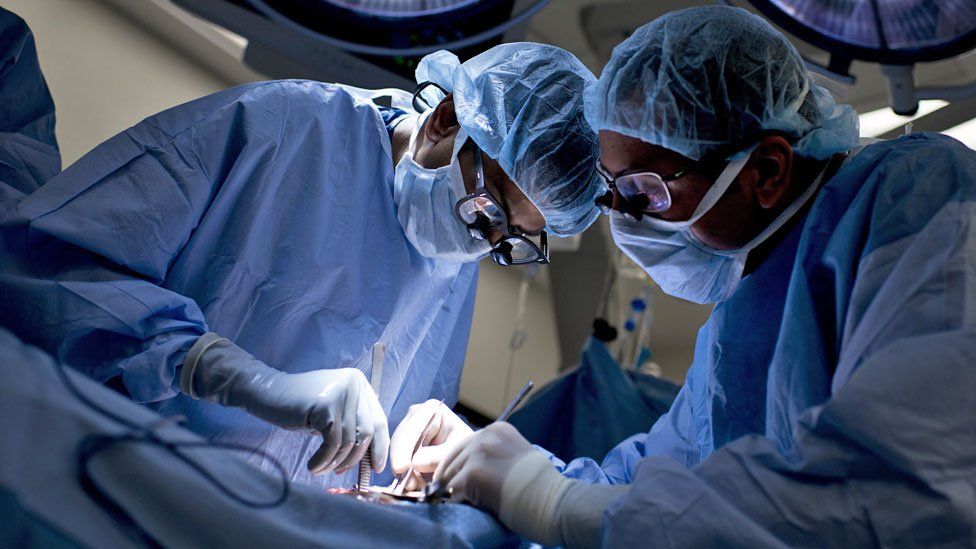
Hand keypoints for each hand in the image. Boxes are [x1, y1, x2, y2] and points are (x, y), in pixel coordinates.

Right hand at [249, 367, 389, 474]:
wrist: (267, 393)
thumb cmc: (300, 407)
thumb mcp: (332, 412)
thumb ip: (352, 425)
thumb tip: (372, 458)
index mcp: (359, 383)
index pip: (379, 419)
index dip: (380, 446)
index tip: (376, 467)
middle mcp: (354, 384)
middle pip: (368, 432)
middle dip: (355, 458)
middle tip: (341, 472)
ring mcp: (341, 393)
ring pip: (349, 441)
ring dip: (335, 462)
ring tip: (322, 469)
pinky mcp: (326, 406)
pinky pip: (332, 443)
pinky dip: (323, 460)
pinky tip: (313, 466)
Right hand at [389, 399, 473, 489]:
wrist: (469, 457)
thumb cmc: (465, 448)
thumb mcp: (456, 450)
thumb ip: (438, 456)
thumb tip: (415, 462)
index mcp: (431, 410)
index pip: (412, 428)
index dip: (404, 448)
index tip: (402, 468)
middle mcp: (416, 417)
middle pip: (400, 440)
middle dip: (402, 463)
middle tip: (408, 485)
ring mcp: (409, 432)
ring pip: (397, 454)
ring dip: (404, 473)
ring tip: (415, 488)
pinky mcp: (406, 448)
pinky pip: (399, 462)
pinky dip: (405, 476)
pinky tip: (413, 486)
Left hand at [432, 421, 532, 513]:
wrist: (554, 502)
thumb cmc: (542, 487)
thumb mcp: (519, 455)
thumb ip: (497, 454)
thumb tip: (474, 465)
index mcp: (497, 429)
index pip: (464, 445)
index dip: (460, 465)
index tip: (459, 480)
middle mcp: (485, 436)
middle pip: (452, 458)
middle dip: (453, 477)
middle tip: (455, 495)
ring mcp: (478, 454)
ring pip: (449, 475)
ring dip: (453, 491)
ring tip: (464, 502)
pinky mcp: (472, 475)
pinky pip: (451, 492)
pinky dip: (456, 502)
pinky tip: (468, 507)